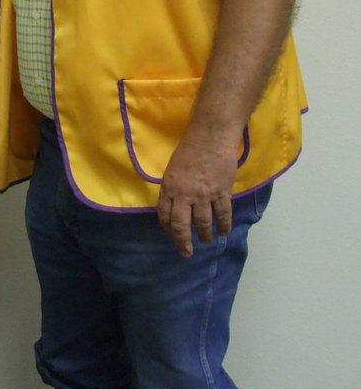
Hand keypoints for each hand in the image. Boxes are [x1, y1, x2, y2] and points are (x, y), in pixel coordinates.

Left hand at [157, 131, 239, 256]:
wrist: (211, 136)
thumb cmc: (190, 148)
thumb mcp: (173, 168)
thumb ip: (174, 187)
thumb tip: (176, 204)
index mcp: (169, 187)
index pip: (165, 215)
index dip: (168, 228)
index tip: (172, 235)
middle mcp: (184, 194)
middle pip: (181, 225)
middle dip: (183, 242)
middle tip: (186, 252)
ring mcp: (203, 194)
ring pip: (203, 223)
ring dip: (204, 235)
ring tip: (206, 241)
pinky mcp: (221, 192)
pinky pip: (223, 214)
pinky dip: (224, 225)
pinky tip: (224, 232)